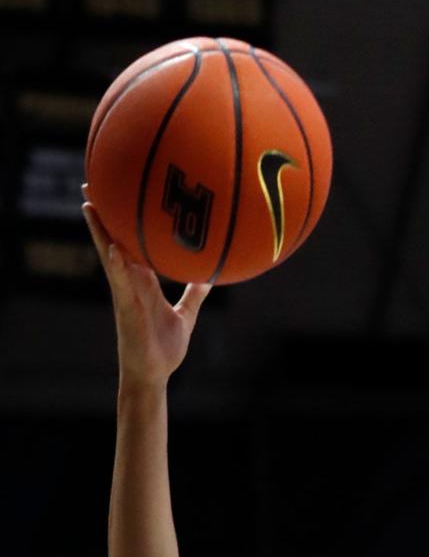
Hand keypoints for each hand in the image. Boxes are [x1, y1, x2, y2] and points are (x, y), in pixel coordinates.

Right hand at [82, 190, 210, 388]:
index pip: (132, 242)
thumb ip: (195, 294)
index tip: (120, 192)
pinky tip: (112, 248)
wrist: (154, 374)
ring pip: (109, 256)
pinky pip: (120, 284)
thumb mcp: (186, 315)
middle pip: (114, 240)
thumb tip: (211, 277)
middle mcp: (131, 282)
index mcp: (144, 280)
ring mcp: (125, 293)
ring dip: (99, 231)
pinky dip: (116, 266)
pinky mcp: (126, 309)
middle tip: (94, 181)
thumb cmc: (165, 348)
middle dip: (104, 213)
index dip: (125, 219)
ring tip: (89, 203)